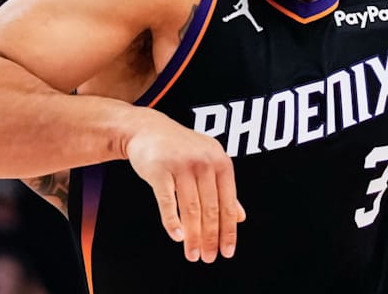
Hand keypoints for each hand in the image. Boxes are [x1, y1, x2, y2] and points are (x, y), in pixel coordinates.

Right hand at [126, 112, 245, 262]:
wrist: (148, 129)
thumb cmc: (181, 148)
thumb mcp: (208, 161)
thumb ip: (224, 189)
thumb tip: (240, 217)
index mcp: (221, 162)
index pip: (228, 203)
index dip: (229, 230)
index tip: (227, 251)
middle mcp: (204, 162)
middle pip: (210, 209)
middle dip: (211, 238)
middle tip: (208, 257)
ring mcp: (181, 165)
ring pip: (191, 208)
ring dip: (192, 236)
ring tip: (192, 254)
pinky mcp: (159, 169)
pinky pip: (167, 201)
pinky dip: (172, 221)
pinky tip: (177, 237)